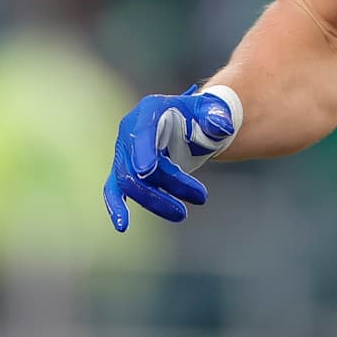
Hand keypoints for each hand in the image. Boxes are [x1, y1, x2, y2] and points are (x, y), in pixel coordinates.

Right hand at [104, 85, 240, 230]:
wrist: (191, 123)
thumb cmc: (200, 115)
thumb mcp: (212, 110)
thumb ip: (217, 116)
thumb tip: (222, 127)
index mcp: (150, 110)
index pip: (142, 131)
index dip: (144, 151)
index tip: (149, 171)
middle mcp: (130, 130)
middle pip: (138, 162)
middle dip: (168, 183)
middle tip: (202, 197)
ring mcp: (125, 151)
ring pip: (130, 181)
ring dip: (155, 200)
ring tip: (182, 214)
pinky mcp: (124, 170)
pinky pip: (114, 189)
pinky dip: (116, 206)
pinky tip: (122, 226)